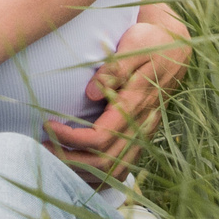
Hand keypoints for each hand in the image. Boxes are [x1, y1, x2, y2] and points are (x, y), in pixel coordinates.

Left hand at [47, 0, 190, 178]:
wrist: (176, 49)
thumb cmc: (151, 42)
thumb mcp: (135, 44)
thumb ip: (115, 68)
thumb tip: (92, 93)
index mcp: (136, 104)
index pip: (100, 137)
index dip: (70, 139)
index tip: (47, 125)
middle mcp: (141, 126)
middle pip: (104, 163)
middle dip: (70, 161)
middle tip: (42, 147)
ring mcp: (143, 136)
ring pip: (113, 172)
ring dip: (82, 172)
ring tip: (54, 158)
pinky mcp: (141, 139)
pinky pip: (121, 171)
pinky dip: (97, 177)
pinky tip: (77, 169)